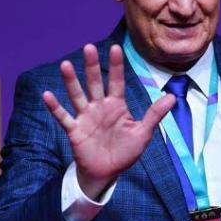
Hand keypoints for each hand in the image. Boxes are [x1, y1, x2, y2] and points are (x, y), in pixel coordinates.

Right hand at [43, 44, 174, 199]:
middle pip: (94, 83)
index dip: (116, 65)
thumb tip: (172, 96)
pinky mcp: (75, 130)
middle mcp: (99, 107)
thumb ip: (155, 114)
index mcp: (116, 105)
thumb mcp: (143, 133)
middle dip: (92, 66)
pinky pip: (64, 117)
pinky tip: (47, 95)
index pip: (116, 81)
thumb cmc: (125, 151)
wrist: (107, 172)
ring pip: (77, 95)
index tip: (115, 48)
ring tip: (66, 65)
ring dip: (71, 81)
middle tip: (88, 47)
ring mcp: (86, 117)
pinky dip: (55, 107)